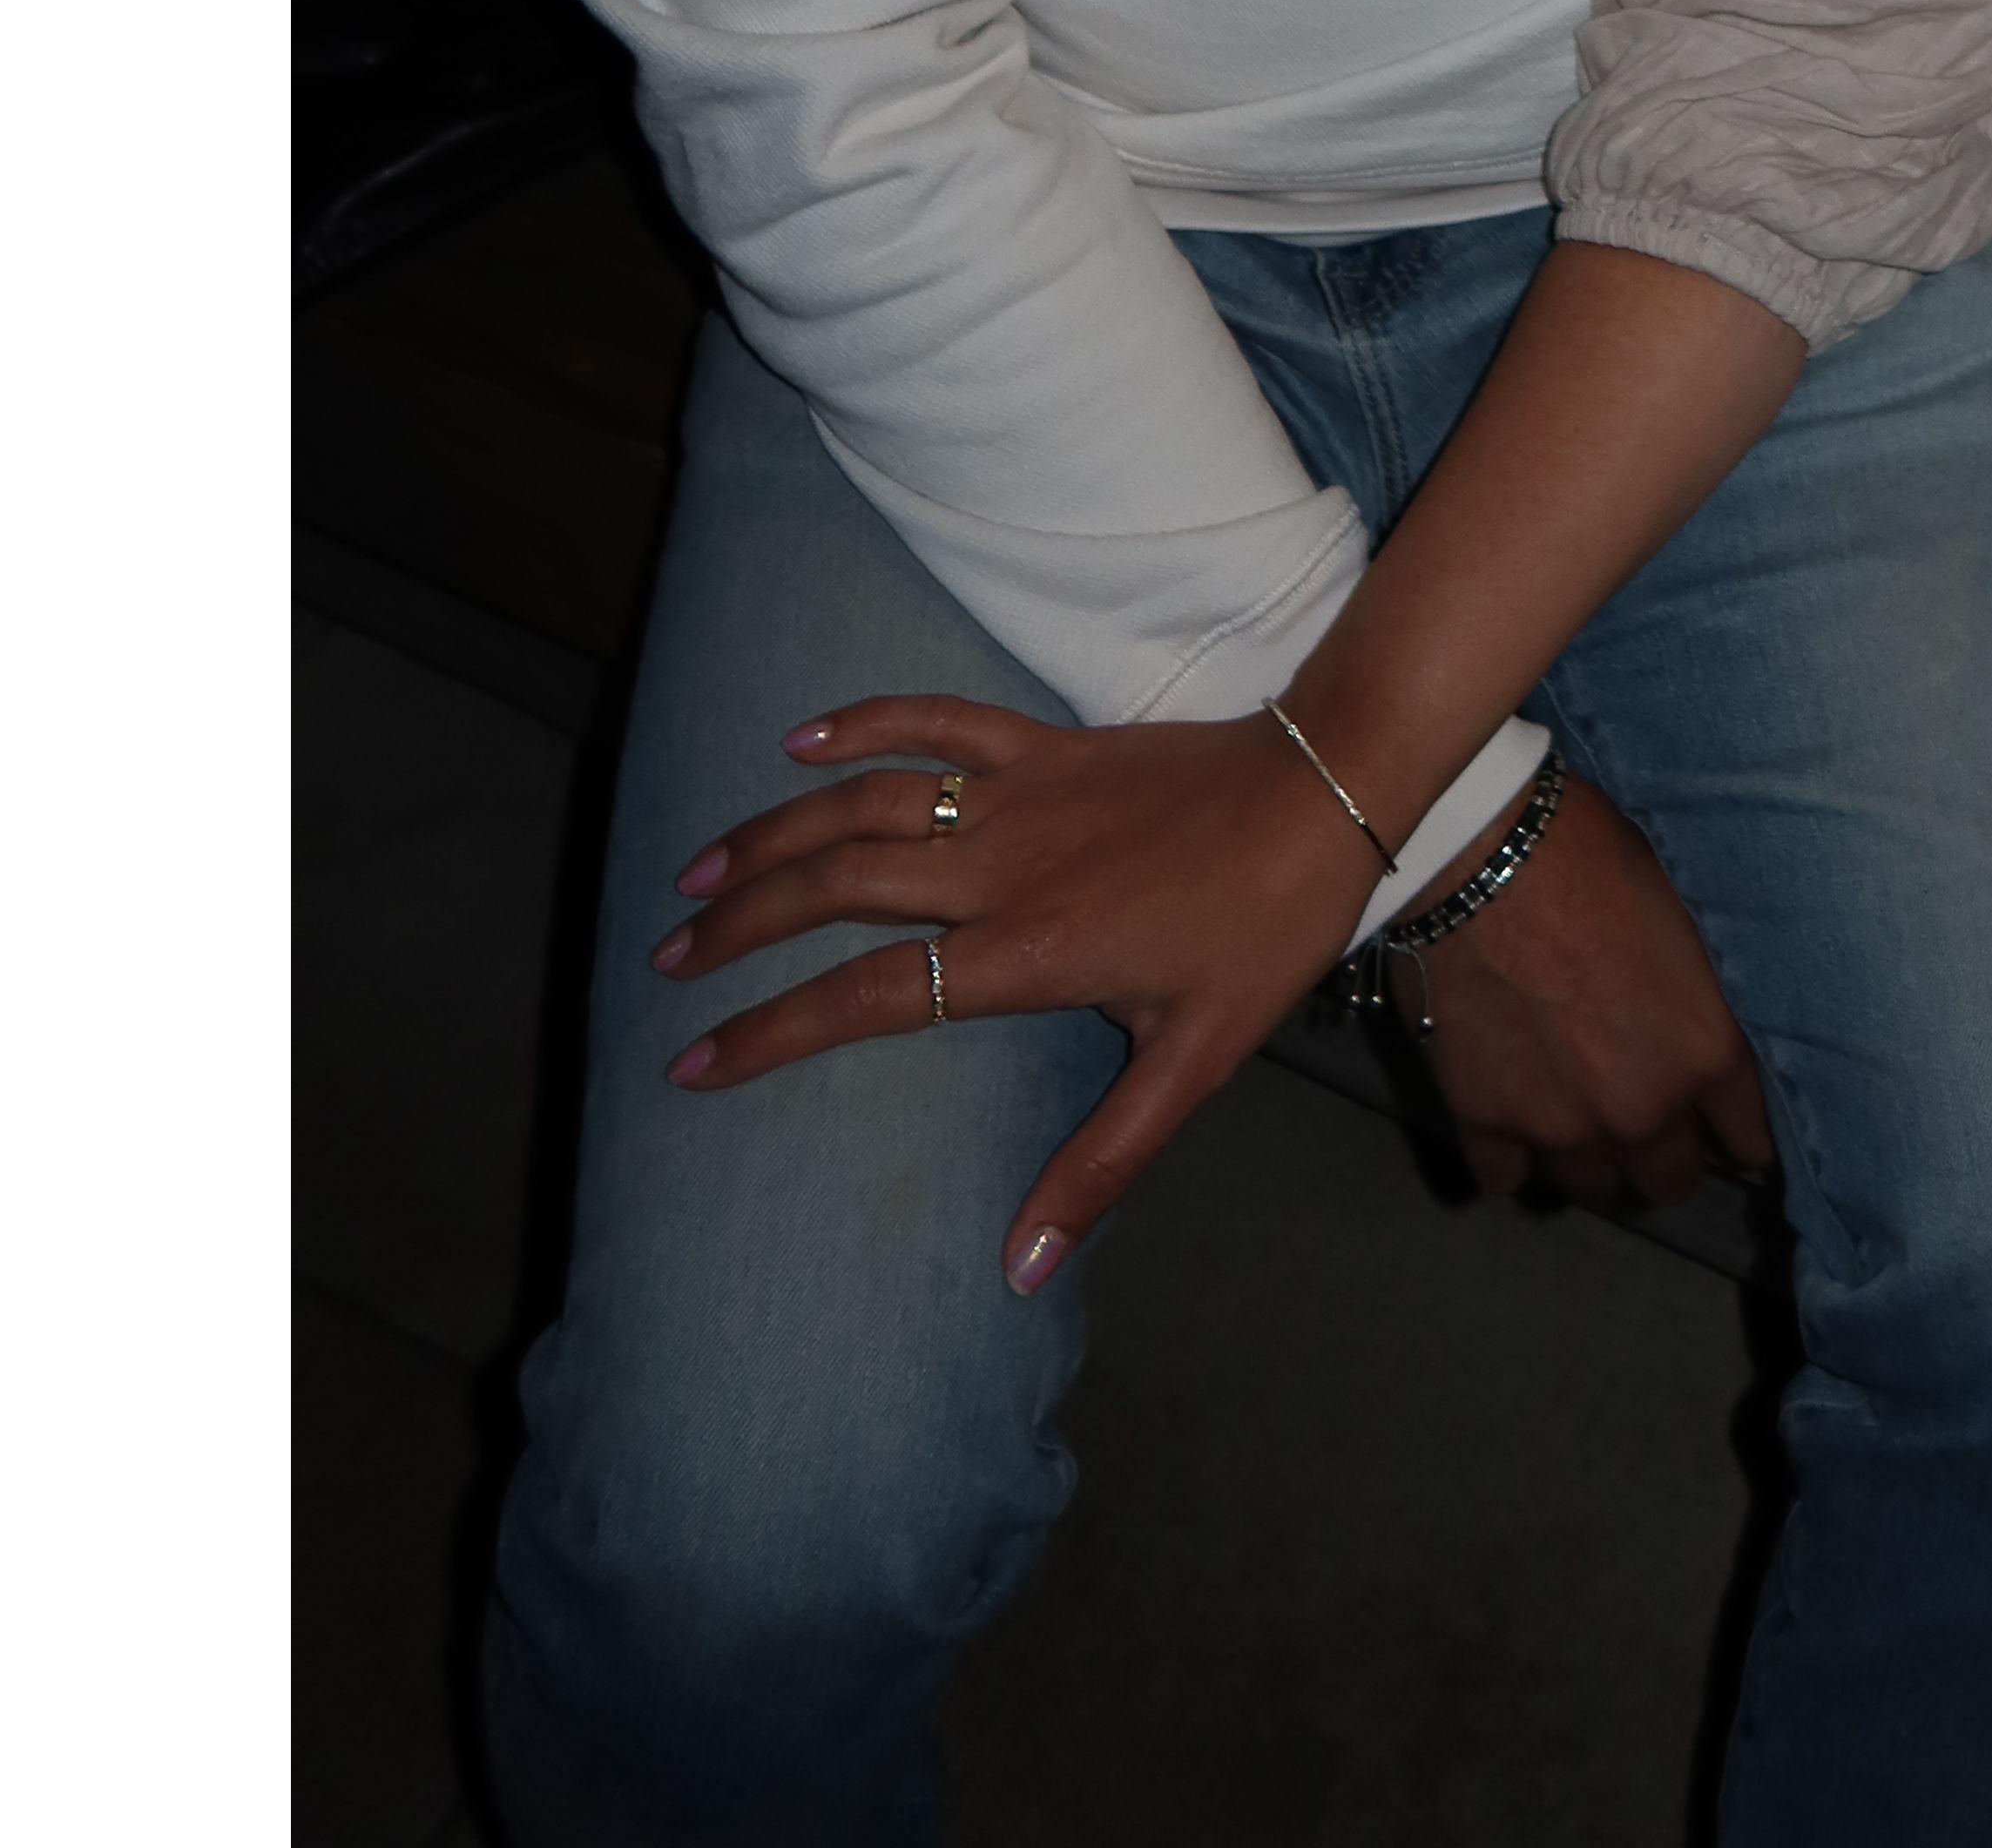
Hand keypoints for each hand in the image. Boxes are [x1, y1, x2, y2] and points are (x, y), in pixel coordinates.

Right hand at [649, 692, 1378, 1293]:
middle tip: (665, 962)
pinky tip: (802, 738)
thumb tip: (1021, 1272)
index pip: (869, 995)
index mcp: (1028, 950)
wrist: (1326, 790)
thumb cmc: (1264, 931)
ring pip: (865, 803)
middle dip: (740, 928)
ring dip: (774, 832)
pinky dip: (866, 719)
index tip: (692, 1065)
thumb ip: (1101, 1165)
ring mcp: (1020, 793)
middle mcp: (1003, 865)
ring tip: (698, 872)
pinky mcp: (1045, 742)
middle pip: (837, 888)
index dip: (773, 1031)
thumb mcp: (1193, 1064)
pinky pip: (938, 719)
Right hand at [1391, 777, 1773, 1210]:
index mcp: (1706, 1054)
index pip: (1750, 1139)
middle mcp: (1641, 1109)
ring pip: (1593, 1190)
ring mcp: (1560, 1127)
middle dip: (1666, 1152)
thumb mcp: (1685, 916)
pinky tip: (1512, 1118)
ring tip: (1580, 1115)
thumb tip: (1709, 1022)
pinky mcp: (1484, 1123)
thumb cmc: (1596, 857)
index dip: (1738, 1131)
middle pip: (1671, 1181)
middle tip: (1647, 1110)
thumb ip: (1702, 998)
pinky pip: (1505, 1180)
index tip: (1726, 1122)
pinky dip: (1510, 1158)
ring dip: (1592, 1158)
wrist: (1483, 853)